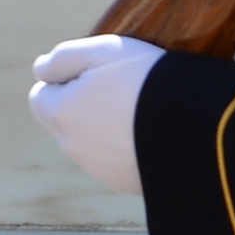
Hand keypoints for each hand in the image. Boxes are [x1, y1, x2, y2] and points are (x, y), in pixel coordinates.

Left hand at [28, 35, 157, 195]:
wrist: (195, 129)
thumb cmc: (145, 81)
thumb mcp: (102, 50)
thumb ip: (63, 58)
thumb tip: (40, 70)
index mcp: (61, 114)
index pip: (41, 97)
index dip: (65, 80)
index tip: (96, 73)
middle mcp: (73, 147)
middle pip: (64, 121)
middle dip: (82, 104)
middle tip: (120, 88)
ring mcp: (99, 169)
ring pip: (89, 142)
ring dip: (104, 127)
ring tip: (140, 109)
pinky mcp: (125, 183)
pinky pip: (114, 161)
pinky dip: (124, 147)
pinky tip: (150, 132)